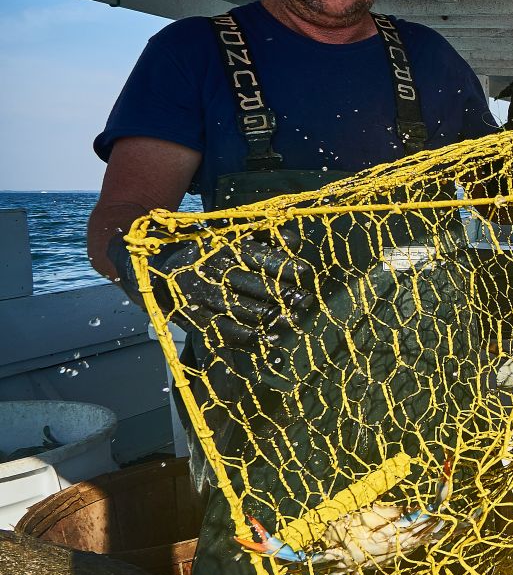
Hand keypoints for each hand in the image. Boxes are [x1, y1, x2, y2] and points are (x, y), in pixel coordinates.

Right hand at [109, 230, 314, 347]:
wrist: (144, 262)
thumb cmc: (196, 248)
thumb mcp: (224, 235)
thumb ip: (260, 235)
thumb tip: (293, 240)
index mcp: (220, 248)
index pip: (257, 255)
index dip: (283, 264)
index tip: (306, 273)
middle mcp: (211, 271)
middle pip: (254, 284)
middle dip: (283, 294)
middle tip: (306, 301)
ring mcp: (201, 296)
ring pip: (241, 309)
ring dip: (270, 317)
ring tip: (292, 321)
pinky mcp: (192, 317)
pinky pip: (223, 330)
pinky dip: (248, 337)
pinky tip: (268, 339)